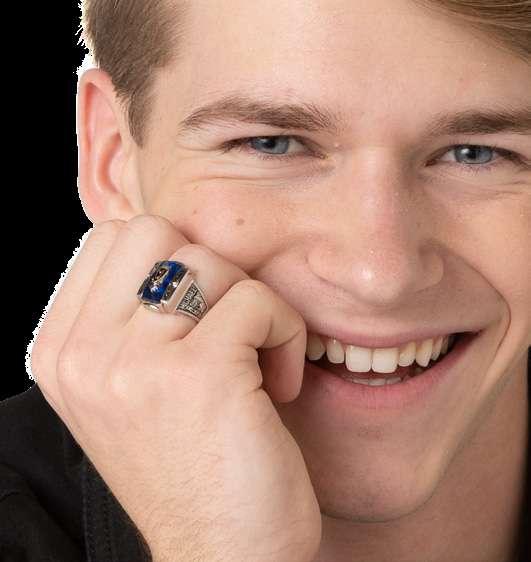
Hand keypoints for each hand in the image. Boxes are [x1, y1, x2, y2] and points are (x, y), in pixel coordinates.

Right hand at [31, 214, 321, 561]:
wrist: (221, 556)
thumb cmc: (186, 466)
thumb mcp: (129, 389)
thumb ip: (128, 316)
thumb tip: (173, 248)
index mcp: (61, 352)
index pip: (111, 239)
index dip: (170, 263)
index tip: (196, 316)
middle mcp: (84, 354)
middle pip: (153, 232)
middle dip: (205, 270)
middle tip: (226, 326)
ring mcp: (136, 363)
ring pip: (208, 260)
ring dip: (250, 303)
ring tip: (257, 362)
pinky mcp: (199, 374)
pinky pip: (257, 301)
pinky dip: (284, 332)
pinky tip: (277, 384)